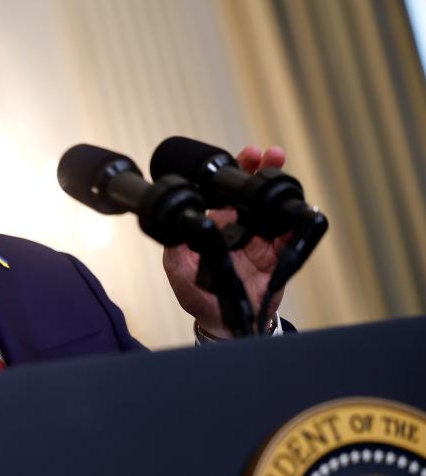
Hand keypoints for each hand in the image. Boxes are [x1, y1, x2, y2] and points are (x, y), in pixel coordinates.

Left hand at [162, 145, 287, 338]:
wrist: (222, 322)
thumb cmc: (198, 295)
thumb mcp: (179, 270)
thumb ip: (177, 248)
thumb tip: (176, 226)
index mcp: (215, 225)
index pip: (225, 193)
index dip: (234, 174)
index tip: (242, 158)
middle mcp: (239, 228)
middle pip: (252, 194)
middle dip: (261, 171)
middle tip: (269, 154)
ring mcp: (259, 241)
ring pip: (272, 210)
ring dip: (280, 191)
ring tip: (283, 171)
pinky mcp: (276, 256)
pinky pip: (289, 238)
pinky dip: (295, 225)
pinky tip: (298, 211)